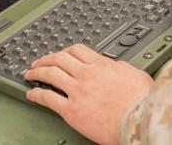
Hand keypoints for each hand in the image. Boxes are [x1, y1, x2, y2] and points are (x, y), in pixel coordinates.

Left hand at [25, 44, 152, 144]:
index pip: (77, 50)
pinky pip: (47, 98)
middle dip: (46, 59)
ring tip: (30, 74)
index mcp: (102, 65)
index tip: (60, 53)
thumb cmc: (142, 102)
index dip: (65, 51)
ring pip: (50, 74)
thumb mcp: (136, 74)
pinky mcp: (71, 110)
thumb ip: (122, 68)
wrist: (139, 120)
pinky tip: (31, 94)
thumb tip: (117, 65)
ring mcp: (77, 91)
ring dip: (37, 72)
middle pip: (59, 59)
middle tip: (39, 61)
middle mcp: (86, 75)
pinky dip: (36, 94)